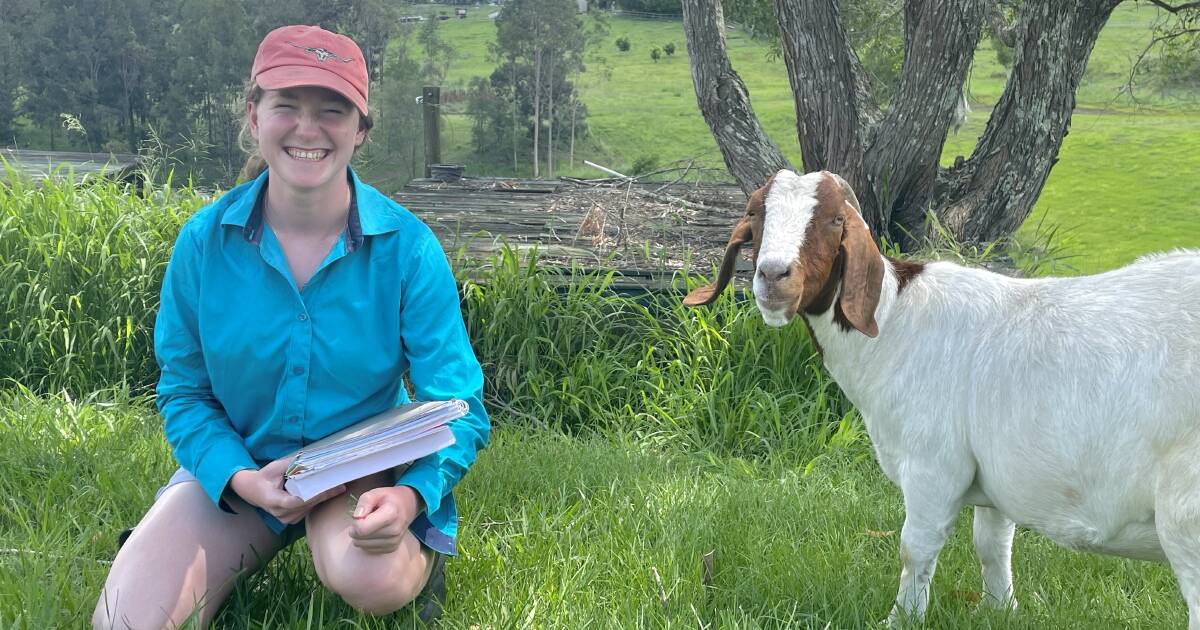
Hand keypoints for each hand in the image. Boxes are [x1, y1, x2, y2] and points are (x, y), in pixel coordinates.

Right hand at [229, 457, 345, 524]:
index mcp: (273, 500)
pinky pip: (307, 510)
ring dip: (322, 498)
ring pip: (308, 508)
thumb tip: (310, 460)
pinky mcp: (291, 520)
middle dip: (323, 495)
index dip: (310, 497)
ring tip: (338, 488)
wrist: (252, 491)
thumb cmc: (264, 477)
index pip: (294, 501)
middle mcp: (279, 513)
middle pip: (305, 505)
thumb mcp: (275, 467)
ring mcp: (285, 519)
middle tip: (340, 486)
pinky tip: (328, 492)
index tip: (326, 490)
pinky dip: (316, 501)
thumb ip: (291, 465)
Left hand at [349, 485, 423, 553]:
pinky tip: (374, 531)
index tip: (360, 514)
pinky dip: (366, 541)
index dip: (355, 522)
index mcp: (391, 514)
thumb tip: (356, 517)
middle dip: (355, 529)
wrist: (406, 507)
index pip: (362, 528)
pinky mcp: (391, 549)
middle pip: (360, 538)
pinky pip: (368, 549)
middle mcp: (394, 530)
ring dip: (360, 536)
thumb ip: (365, 501)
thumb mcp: (375, 493)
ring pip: (362, 545)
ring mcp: (394, 542)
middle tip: (364, 519)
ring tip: (370, 524)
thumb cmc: (388, 498)